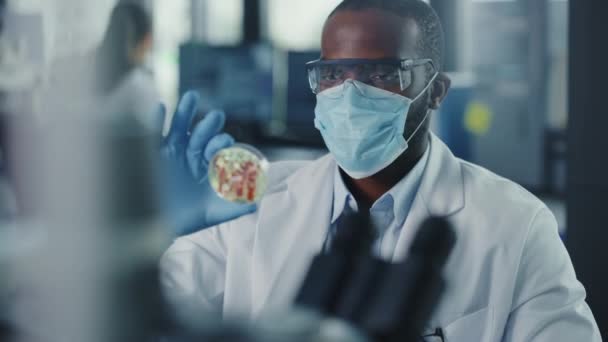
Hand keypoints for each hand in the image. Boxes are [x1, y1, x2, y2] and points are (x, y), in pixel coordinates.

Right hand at [159, 91, 256, 236]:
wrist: (157, 227)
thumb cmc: (188, 219)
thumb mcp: (213, 213)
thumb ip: (234, 207)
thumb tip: (255, 204)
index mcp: (208, 165)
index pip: (218, 150)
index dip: (222, 144)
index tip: (226, 143)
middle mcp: (191, 154)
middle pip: (201, 135)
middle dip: (209, 125)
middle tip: (217, 115)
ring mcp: (170, 151)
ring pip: (178, 128)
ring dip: (185, 112)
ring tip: (192, 97)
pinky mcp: (150, 153)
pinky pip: (153, 134)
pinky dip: (155, 120)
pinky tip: (160, 107)